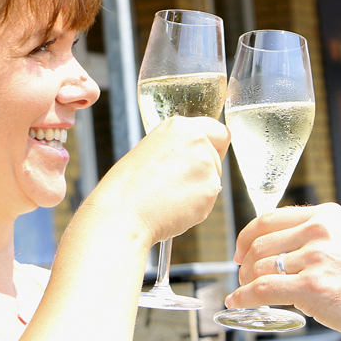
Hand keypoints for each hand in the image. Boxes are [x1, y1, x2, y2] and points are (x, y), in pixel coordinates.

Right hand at [86, 116, 229, 245]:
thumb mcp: (151, 149)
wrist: (122, 214)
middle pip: (217, 157)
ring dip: (198, 190)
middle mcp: (197, 140)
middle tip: (175, 184)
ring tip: (168, 196)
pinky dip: (196, 208)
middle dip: (204, 171)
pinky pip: (209, 200)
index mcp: (179, 126)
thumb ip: (178, 146)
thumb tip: (196, 154)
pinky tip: (172, 207)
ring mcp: (206, 165)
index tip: (204, 157)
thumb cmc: (127, 187)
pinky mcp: (210, 190)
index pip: (218, 131)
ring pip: (214, 179)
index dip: (213, 146)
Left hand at [224, 203, 340, 340]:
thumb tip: (281, 247)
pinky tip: (239, 302)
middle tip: (243, 275)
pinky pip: (263, 290)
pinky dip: (244, 297)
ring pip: (260, 266)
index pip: (271, 218)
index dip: (248, 235)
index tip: (241, 248)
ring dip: (246, 281)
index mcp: (327, 215)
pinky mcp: (312, 287)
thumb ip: (318, 236)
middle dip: (246, 262)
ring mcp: (315, 258)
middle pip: (261, 242)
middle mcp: (319, 231)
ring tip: (246, 291)